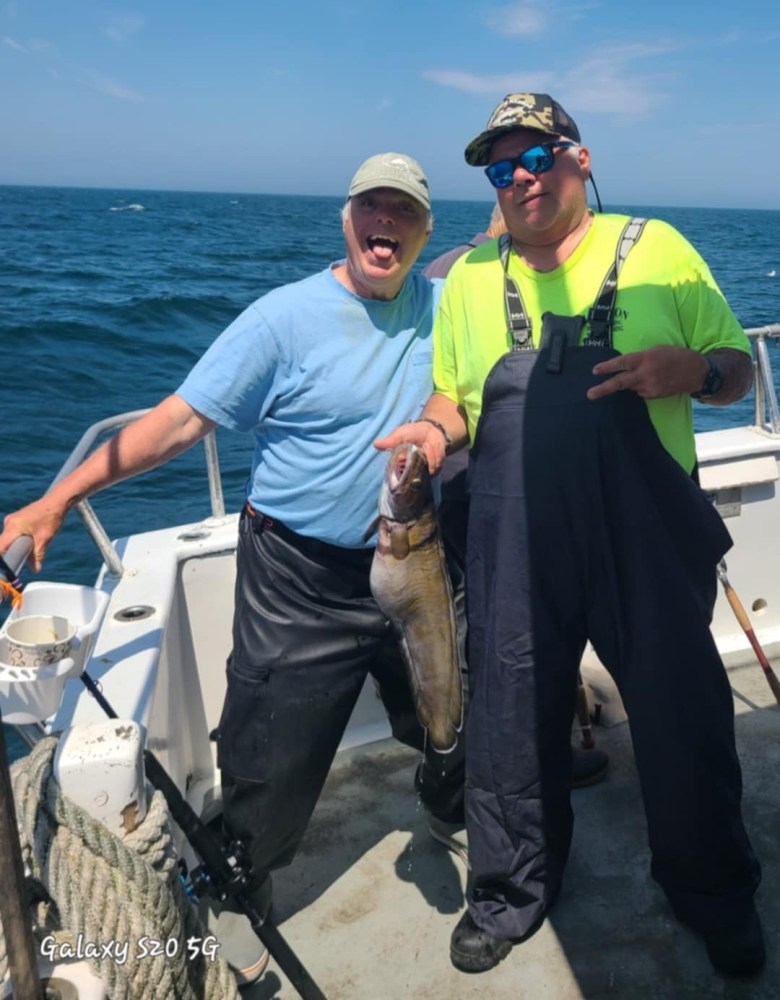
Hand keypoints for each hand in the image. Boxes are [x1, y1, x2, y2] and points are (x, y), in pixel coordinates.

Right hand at [0, 498, 67, 572]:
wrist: (56, 502)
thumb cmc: (51, 517)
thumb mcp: (45, 539)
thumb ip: (38, 555)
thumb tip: (35, 570)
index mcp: (13, 526)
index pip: (1, 546)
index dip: (3, 558)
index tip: (8, 567)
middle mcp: (9, 522)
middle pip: (4, 543)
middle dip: (12, 553)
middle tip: (21, 560)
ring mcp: (11, 520)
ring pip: (9, 539)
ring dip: (17, 546)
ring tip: (30, 548)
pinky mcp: (16, 520)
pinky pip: (13, 534)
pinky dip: (19, 540)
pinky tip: (30, 541)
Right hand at [374, 421, 447, 474]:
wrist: (430, 430)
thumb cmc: (412, 433)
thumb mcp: (399, 435)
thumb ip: (389, 442)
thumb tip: (375, 444)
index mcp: (399, 465)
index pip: (397, 476)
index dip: (401, 468)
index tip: (402, 458)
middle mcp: (411, 471)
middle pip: (411, 476)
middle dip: (413, 463)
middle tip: (415, 449)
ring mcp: (423, 471)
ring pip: (423, 471)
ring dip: (425, 457)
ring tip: (424, 446)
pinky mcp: (435, 469)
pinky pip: (435, 468)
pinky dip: (434, 457)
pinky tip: (431, 448)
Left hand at [587, 345, 706, 400]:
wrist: (696, 372)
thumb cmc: (675, 356)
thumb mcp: (656, 350)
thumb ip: (639, 358)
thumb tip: (625, 366)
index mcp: (646, 358)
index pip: (622, 363)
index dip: (608, 367)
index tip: (595, 371)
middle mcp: (646, 374)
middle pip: (620, 383)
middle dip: (603, 389)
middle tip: (590, 394)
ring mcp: (650, 387)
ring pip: (630, 387)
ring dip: (631, 382)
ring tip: (649, 374)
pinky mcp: (654, 396)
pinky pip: (640, 392)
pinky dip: (641, 387)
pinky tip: (653, 380)